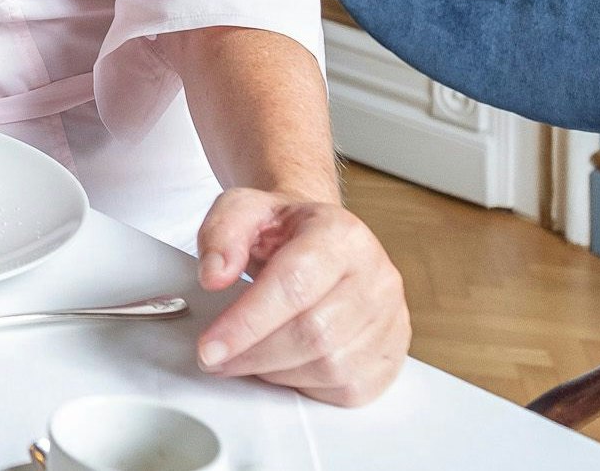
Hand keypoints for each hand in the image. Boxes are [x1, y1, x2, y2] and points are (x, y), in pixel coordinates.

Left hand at [190, 189, 409, 405]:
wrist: (323, 243)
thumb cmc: (286, 231)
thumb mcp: (244, 211)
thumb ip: (221, 234)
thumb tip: (214, 276)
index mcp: (342, 235)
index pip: (295, 284)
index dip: (247, 322)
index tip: (209, 347)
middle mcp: (377, 276)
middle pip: (313, 333)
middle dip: (253, 354)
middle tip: (216, 358)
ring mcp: (390, 319)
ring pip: (328, 367)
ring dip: (274, 371)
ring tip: (247, 356)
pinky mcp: (390, 355)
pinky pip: (345, 388)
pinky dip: (303, 385)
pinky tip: (282, 364)